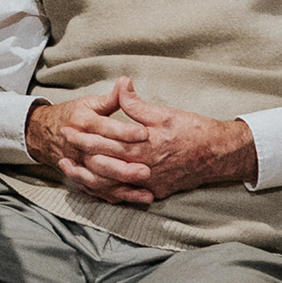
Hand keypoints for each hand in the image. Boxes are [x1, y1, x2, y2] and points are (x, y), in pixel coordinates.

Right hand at [26, 80, 157, 203]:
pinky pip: (98, 190)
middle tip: (147, 170)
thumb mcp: (89, 103)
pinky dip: (116, 197)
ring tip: (146, 191)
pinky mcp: (81, 178)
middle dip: (124, 167)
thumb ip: (111, 98)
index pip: (105, 129)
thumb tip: (126, 82)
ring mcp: (79, 165)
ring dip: (122, 187)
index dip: (124, 132)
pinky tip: (135, 199)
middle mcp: (79, 147)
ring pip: (100, 179)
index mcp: (83, 124)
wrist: (43, 133)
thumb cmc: (72, 116)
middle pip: (102, 159)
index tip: (144, 134)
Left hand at [26, 82, 252, 205]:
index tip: (67, 129)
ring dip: (89, 178)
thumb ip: (138, 106)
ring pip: (111, 185)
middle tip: (62, 149)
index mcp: (143, 146)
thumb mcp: (165, 113)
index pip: (105, 142)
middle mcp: (143, 168)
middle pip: (103, 165)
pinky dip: (110, 191)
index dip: (84, 136)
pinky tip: (97, 187)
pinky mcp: (156, 192)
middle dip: (80, 157)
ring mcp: (149, 183)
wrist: (219, 155)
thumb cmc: (194, 130)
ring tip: (72, 171)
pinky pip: (127, 195)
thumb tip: (122, 87)